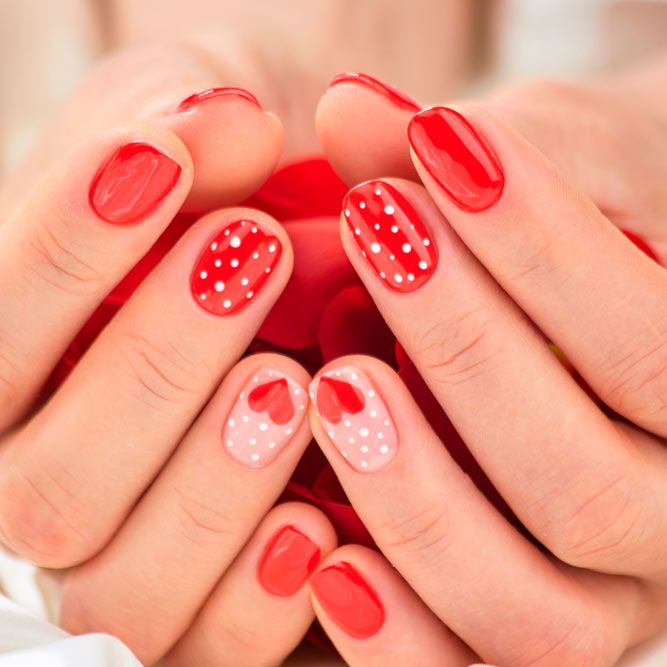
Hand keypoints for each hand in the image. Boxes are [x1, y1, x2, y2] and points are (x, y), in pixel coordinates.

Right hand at [0, 45, 337, 664]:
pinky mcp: (207, 614)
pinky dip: (257, 599)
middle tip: (252, 254)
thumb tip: (228, 125)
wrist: (284, 235)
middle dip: (151, 369)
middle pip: (45, 488)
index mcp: (12, 374)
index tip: (163, 162)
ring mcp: (121, 564)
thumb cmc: (224, 188)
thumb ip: (182, 131)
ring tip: (293, 383)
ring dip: (209, 487)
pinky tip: (317, 517)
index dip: (64, 250)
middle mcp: (45, 485)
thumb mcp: (190, 138)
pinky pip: (207, 652)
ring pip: (119, 589)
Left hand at [304, 59, 666, 665]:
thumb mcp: (549, 176)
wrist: (591, 310)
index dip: (537, 245)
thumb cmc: (583, 231)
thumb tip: (353, 109)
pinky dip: (399, 634)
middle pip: (581, 482)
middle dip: (464, 352)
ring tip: (335, 386)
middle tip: (375, 237)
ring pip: (532, 611)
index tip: (433, 154)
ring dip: (419, 500)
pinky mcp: (516, 629)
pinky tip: (325, 553)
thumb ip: (472, 152)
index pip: (650, 341)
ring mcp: (597, 596)